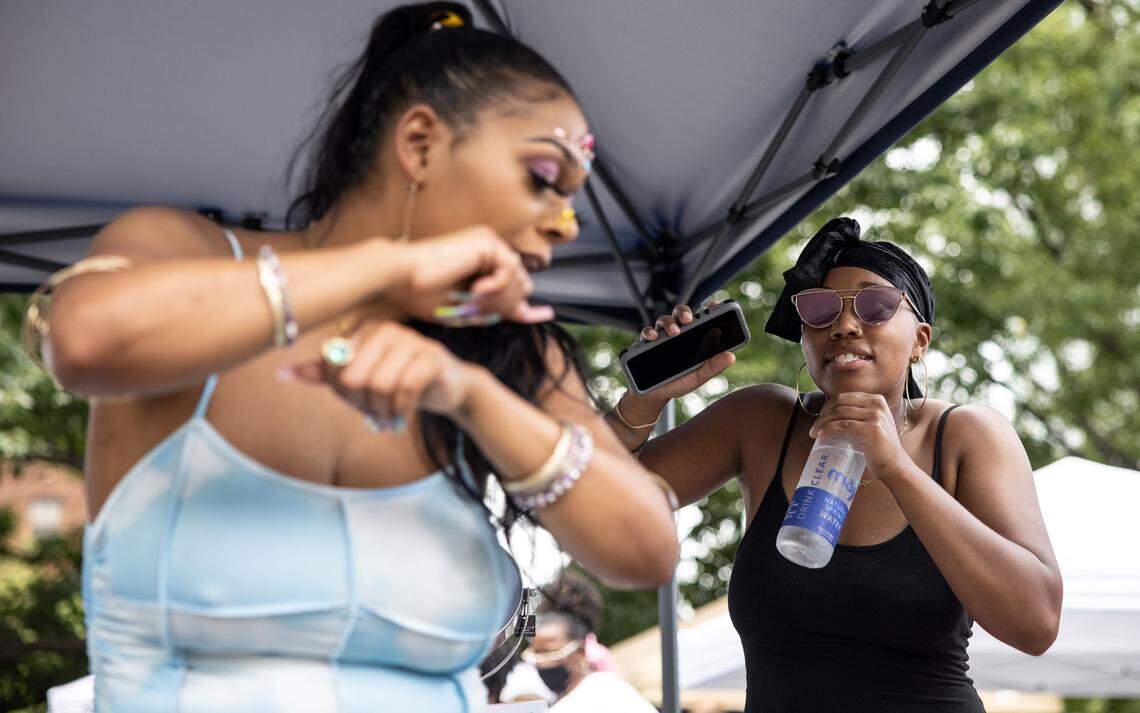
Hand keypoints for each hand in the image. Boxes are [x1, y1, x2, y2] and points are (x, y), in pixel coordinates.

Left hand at [281, 320, 483, 427]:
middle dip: (361, 405)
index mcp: (363, 328)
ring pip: (379, 385)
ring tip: (387, 420)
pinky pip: (406, 389)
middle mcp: (385, 328)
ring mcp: (411, 340)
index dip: (342, 393)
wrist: (448, 385)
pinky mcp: (431, 358)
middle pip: (353, 378)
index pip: (333, 366)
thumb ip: (325, 373)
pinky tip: (401, 419)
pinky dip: (400, 411)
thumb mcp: (360, 375)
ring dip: (382, 412)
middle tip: (373, 417)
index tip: (358, 402)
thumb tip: (282, 373)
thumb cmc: (399, 378)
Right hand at [387, 225, 554, 326]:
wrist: (400, 280)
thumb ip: (494, 309)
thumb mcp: (466, 310)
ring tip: (472, 298)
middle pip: (522, 287)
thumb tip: (523, 310)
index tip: (546, 315)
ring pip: (519, 281)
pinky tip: (476, 288)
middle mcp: (489, 250)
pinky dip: (497, 286)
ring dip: (498, 298)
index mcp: (481, 264)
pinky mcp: (487, 241)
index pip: (514, 285)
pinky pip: (510, 272)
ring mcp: (489, 243)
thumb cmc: (423, 296)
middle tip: (476, 306)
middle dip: (505, 305)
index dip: (530, 306)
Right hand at [632, 303, 735, 400]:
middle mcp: (678, 333)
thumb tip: (731, 356)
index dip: (709, 309)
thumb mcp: (699, 377)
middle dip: (684, 313)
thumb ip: (713, 366)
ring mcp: (662, 336)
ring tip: (674, 331)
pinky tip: (654, 337)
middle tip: (689, 320)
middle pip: (681, 313)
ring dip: (669, 323)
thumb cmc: (680, 382)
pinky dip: (650, 332)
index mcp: (693, 337)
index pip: (701, 318)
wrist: (657, 394)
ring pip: (664, 320)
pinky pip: (647, 332)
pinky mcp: (646, 343)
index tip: (715, 305)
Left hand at [808, 392, 912, 479]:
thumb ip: (860, 415)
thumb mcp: (873, 424)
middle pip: (840, 403)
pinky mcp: (871, 429)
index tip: (820, 416)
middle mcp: (877, 404)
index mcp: (877, 399)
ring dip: (822, 422)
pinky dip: (827, 429)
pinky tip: (819, 434)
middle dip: (823, 414)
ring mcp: (875, 416)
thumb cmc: (879, 448)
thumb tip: (831, 415)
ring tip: (814, 432)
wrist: (895, 465)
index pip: (845, 397)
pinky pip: (842, 426)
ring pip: (839, 414)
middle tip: (815, 426)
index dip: (829, 405)